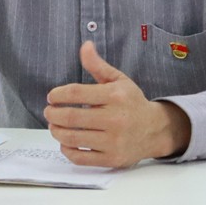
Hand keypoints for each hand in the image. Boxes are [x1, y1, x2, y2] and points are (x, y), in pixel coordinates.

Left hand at [44, 41, 190, 167]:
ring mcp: (114, 141)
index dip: (58, 94)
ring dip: (57, 131)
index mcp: (115, 96)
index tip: (51, 97)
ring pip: (73, 138)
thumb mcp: (118, 80)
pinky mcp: (113, 159)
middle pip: (72, 117)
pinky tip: (66, 142)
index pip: (76, 93)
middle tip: (48, 112)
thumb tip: (85, 45)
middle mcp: (116, 119)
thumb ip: (98, 65)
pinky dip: (68, 150)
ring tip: (54, 126)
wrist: (156, 130)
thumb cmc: (132, 103)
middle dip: (53, 114)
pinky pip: (82, 157)